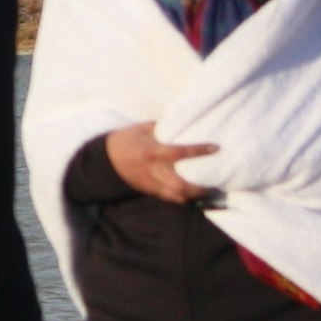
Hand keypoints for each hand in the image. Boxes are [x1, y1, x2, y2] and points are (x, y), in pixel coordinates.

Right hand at [105, 121, 219, 203]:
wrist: (104, 160)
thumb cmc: (124, 140)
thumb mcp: (141, 128)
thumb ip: (162, 127)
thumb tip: (182, 122)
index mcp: (151, 152)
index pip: (179, 152)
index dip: (198, 151)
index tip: (215, 148)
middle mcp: (153, 171)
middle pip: (180, 185)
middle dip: (199, 187)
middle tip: (215, 181)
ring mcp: (150, 183)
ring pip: (176, 196)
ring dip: (193, 195)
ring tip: (208, 190)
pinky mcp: (149, 190)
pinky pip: (169, 198)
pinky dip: (183, 197)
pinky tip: (193, 193)